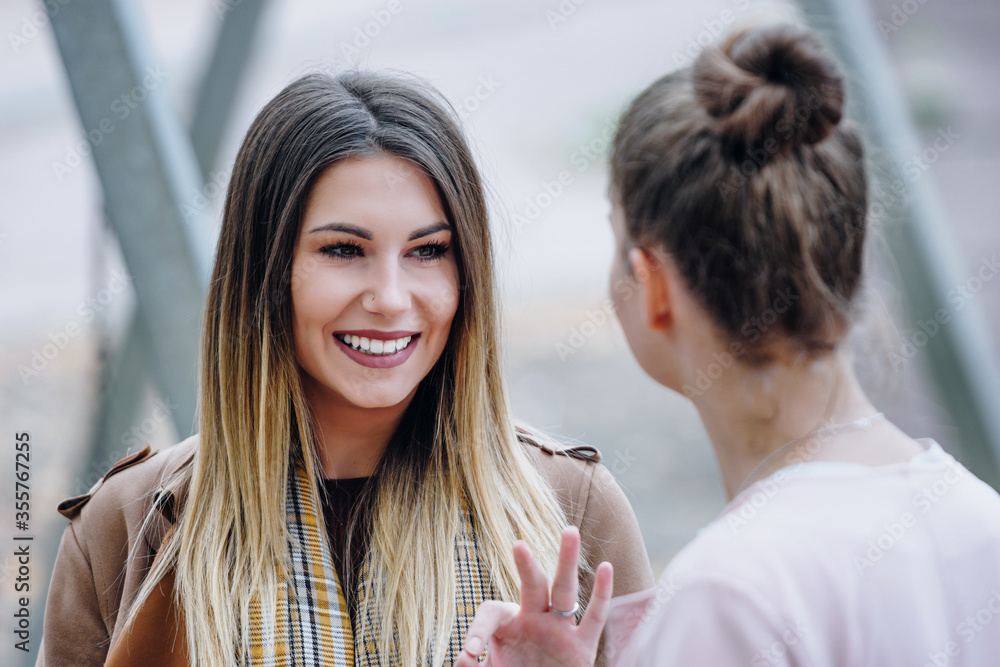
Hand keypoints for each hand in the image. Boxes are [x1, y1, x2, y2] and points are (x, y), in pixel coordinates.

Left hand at [456, 526, 613, 666]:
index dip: (478, 629)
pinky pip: (595, 617)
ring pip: (564, 590)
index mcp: (509, 624)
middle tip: (518, 544)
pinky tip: (606, 568)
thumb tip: (464, 658)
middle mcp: (535, 619)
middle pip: (532, 584)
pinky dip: (602, 593)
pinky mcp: (582, 647)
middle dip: (527, 565)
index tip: (471, 652)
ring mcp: (560, 630)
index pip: (492, 612)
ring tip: (570, 532)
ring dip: (567, 561)